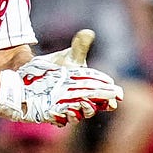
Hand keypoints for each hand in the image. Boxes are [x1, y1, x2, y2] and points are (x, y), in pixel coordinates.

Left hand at [4, 29, 123, 123]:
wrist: (38, 72)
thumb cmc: (61, 65)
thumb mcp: (71, 56)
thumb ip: (80, 46)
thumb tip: (88, 32)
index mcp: (90, 89)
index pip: (105, 98)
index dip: (111, 100)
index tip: (114, 100)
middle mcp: (81, 101)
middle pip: (91, 110)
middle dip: (93, 108)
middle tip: (90, 103)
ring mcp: (67, 108)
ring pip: (76, 116)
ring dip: (76, 115)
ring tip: (72, 109)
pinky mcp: (53, 112)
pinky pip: (59, 119)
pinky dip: (60, 118)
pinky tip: (58, 113)